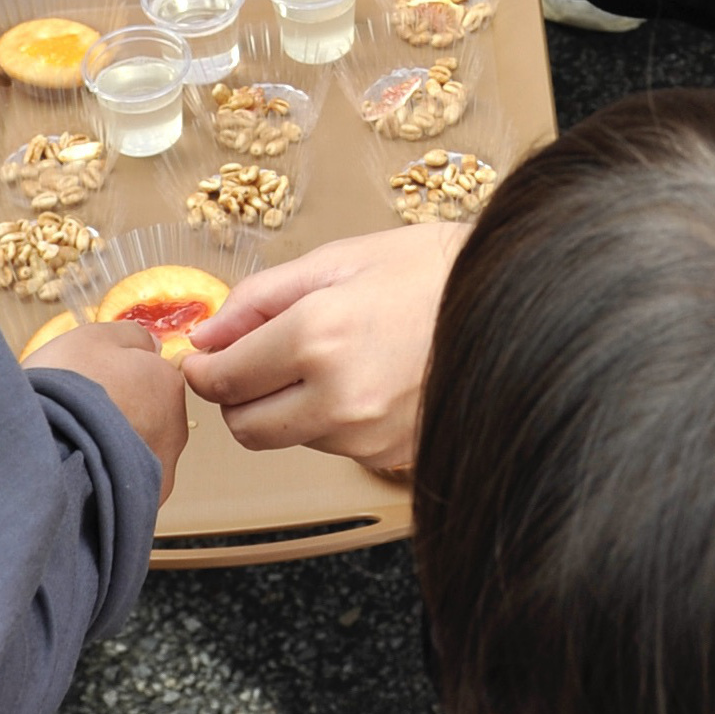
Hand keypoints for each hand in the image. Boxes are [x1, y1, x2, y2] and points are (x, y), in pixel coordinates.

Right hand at [26, 319, 191, 497]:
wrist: (40, 454)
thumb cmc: (64, 393)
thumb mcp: (94, 337)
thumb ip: (131, 337)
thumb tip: (150, 344)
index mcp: (167, 385)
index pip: (152, 377)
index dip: (117, 379)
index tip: (90, 384)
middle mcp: (173, 431)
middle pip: (147, 416)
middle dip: (118, 417)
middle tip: (78, 414)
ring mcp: (157, 473)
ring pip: (135, 455)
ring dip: (110, 452)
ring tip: (72, 447)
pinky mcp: (138, 508)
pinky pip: (120, 488)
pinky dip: (103, 482)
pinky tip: (76, 474)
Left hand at [179, 221, 466, 470]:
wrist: (513, 303)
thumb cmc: (432, 271)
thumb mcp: (338, 259)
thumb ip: (261, 297)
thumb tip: (209, 333)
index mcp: (319, 337)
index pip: (224, 379)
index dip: (202, 368)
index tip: (201, 356)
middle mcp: (339, 397)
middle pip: (245, 425)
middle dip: (235, 394)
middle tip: (247, 358)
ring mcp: (367, 435)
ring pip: (287, 437)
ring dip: (282, 406)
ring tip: (320, 356)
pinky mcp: (390, 454)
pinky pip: (331, 444)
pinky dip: (324, 417)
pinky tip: (354, 377)